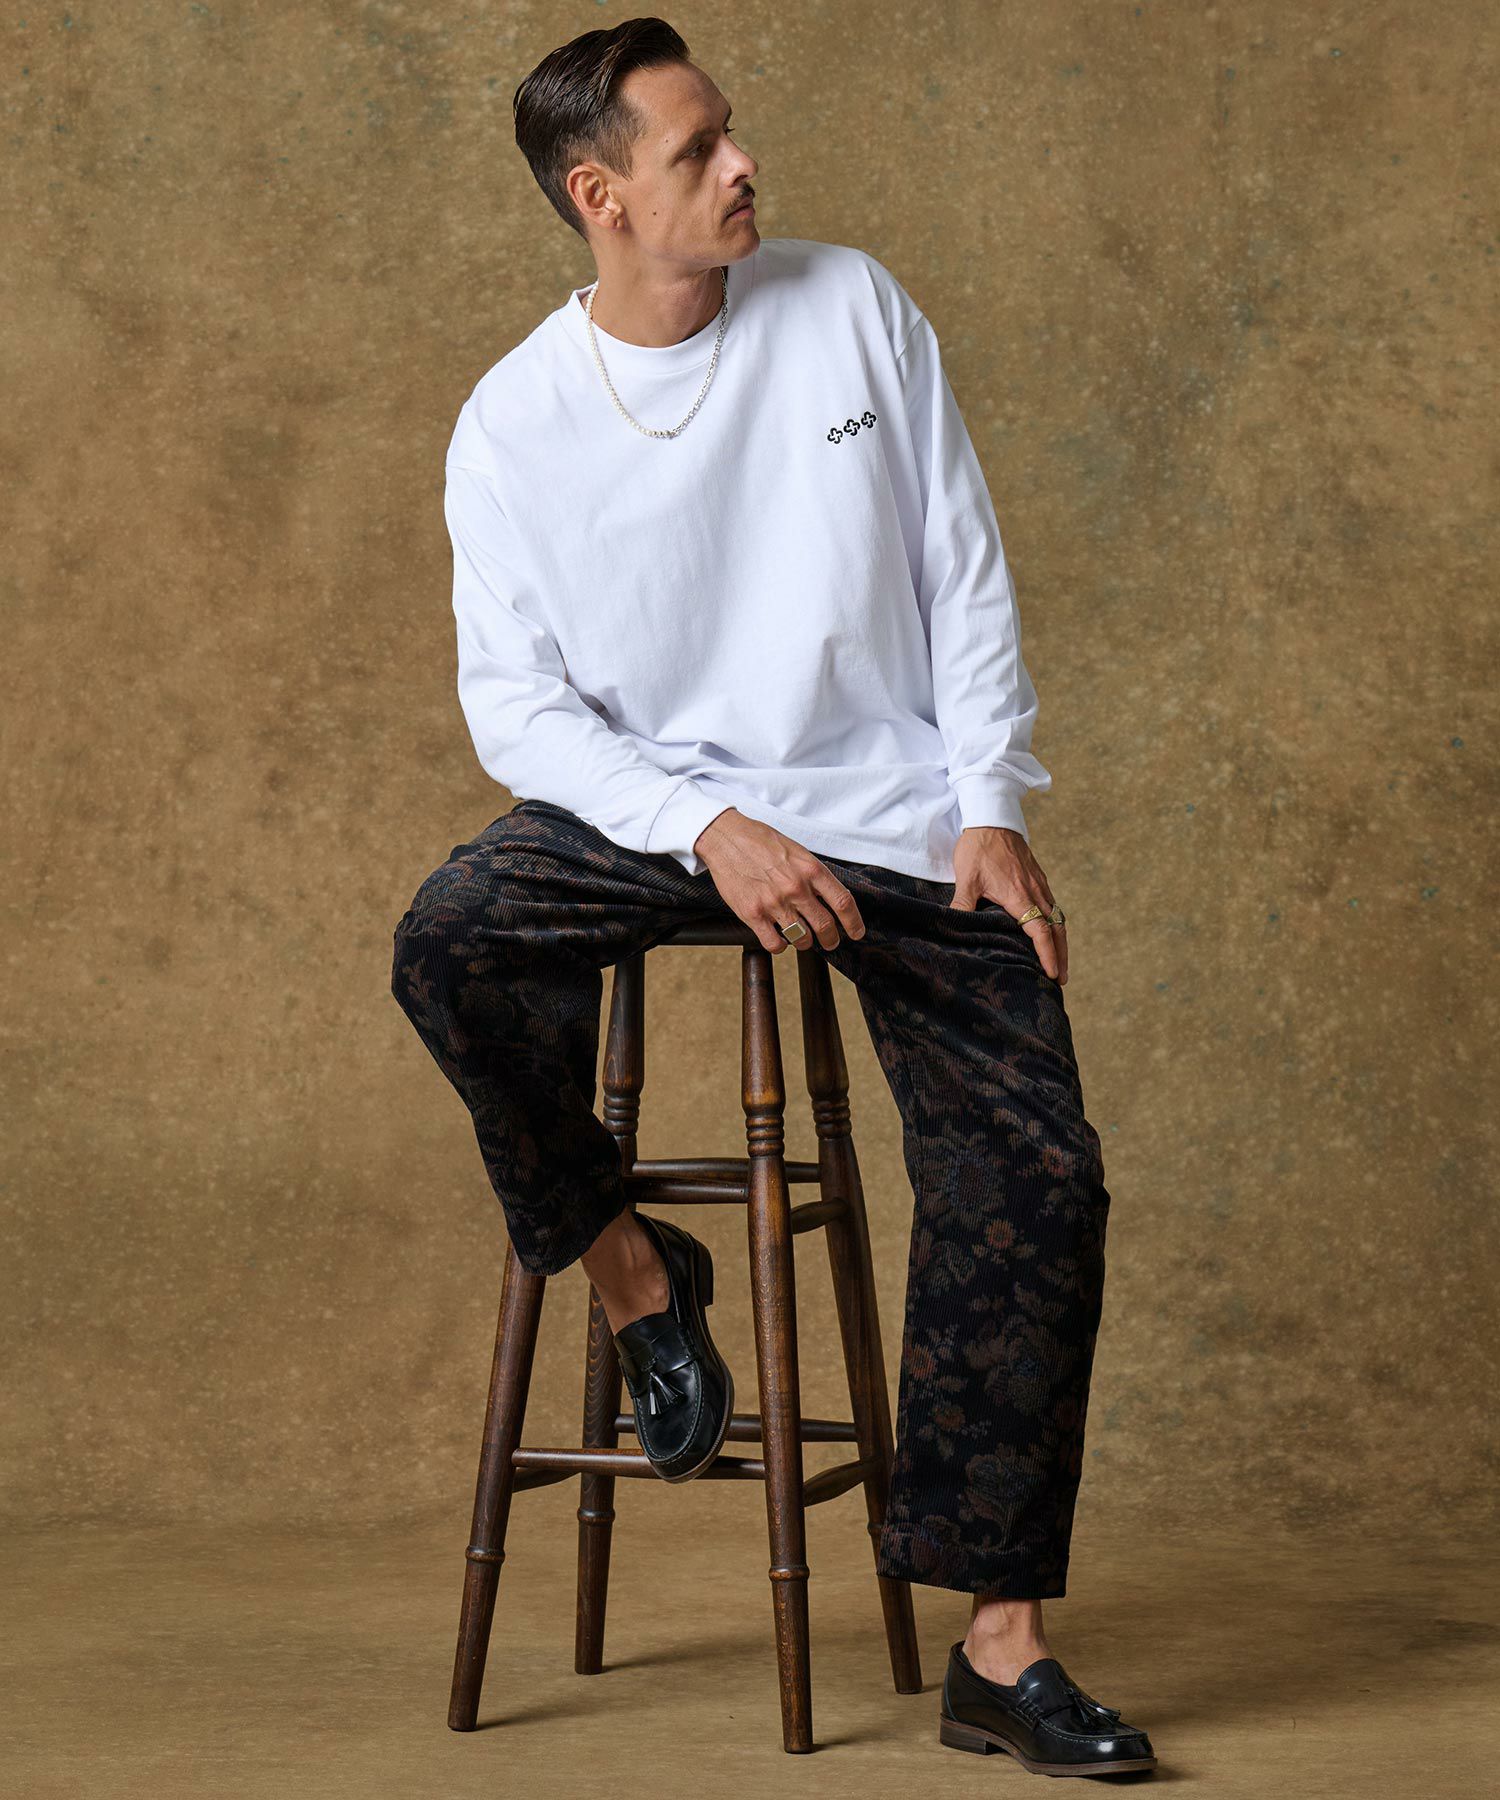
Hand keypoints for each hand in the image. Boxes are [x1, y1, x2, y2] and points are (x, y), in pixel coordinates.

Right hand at [693, 810, 866, 952]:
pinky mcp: (753, 914)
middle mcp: (796, 888)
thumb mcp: (797, 852)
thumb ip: (813, 874)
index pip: (843, 902)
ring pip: (802, 938)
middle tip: (830, 942)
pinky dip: (781, 946)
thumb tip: (829, 897)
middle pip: (825, 926)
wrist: (726, 838)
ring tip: (802, 937)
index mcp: (811, 869)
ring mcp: (774, 902)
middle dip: (831, 939)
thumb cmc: (761, 842)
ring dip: (805, 942)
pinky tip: (779, 938)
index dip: (854, 922)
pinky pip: (775, 944)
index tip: (856, 932)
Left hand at [951, 826, 1067, 985]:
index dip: (1048, 954)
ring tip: (1059, 963)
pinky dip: (1056, 924)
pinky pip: (1052, 905)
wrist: (992, 816)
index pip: (1040, 931)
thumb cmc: (978, 847)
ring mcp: (1039, 884)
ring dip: (1060, 941)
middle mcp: (1035, 891)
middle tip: (1061, 979)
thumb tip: (951, 928)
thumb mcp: (966, 878)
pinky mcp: (1038, 877)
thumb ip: (961, 905)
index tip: (1052, 973)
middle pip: (1056, 929)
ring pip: (1058, 917)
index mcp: (1018, 895)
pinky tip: (1050, 933)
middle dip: (1061, 955)